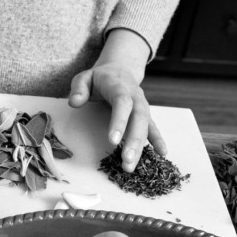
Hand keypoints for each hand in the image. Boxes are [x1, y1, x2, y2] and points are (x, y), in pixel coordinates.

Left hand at [68, 28, 166, 172]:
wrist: (120, 70)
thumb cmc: (99, 78)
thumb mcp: (84, 77)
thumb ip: (79, 88)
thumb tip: (74, 102)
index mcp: (119, 87)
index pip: (122, 104)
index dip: (119, 122)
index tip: (113, 140)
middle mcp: (135, 97)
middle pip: (138, 118)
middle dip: (134, 140)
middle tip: (126, 159)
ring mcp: (142, 106)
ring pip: (145, 126)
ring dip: (140, 147)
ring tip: (130, 167)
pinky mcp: (145, 114)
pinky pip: (153, 127)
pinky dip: (158, 140)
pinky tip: (162, 154)